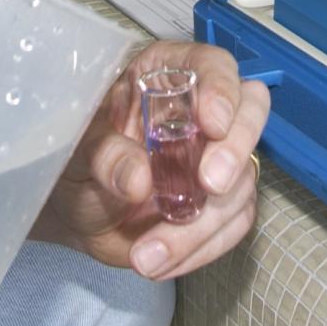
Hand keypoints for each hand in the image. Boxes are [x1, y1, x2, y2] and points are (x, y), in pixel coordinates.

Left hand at [30, 40, 271, 280]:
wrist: (76, 213)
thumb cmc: (77, 164)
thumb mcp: (78, 153)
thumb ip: (106, 156)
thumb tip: (138, 179)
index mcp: (166, 78)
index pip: (212, 66)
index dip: (221, 90)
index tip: (212, 124)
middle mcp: (200, 112)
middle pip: (250, 112)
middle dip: (235, 150)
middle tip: (210, 185)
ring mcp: (216, 157)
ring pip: (241, 180)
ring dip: (201, 224)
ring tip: (148, 254)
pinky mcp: (221, 202)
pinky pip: (234, 223)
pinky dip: (203, 247)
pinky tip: (162, 260)